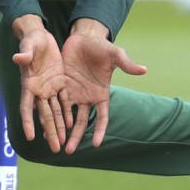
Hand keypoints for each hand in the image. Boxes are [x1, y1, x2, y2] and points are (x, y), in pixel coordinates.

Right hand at [12, 27, 67, 152]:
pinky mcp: (60, 82)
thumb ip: (25, 54)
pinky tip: (71, 124)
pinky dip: (67, 113)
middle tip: (55, 148)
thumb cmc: (31, 41)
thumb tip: (18, 58)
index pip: (26, 107)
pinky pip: (64, 101)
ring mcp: (50, 88)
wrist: (40, 37)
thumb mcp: (29, 46)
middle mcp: (39, 90)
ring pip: (55, 112)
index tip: (29, 137)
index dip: (28, 121)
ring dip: (59, 127)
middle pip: (44, 115)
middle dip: (50, 132)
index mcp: (29, 85)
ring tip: (63, 143)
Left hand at [60, 22, 146, 153]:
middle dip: (75, 136)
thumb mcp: (116, 54)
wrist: (85, 37)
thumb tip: (145, 70)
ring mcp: (74, 92)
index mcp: (101, 94)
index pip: (102, 117)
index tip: (96, 143)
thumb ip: (127, 64)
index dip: (99, 130)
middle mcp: (87, 97)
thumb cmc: (102, 47)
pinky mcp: (62, 85)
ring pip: (67, 115)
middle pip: (81, 122)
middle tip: (69, 151)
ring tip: (54, 142)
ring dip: (61, 129)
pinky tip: (44, 123)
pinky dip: (52, 113)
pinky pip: (57, 101)